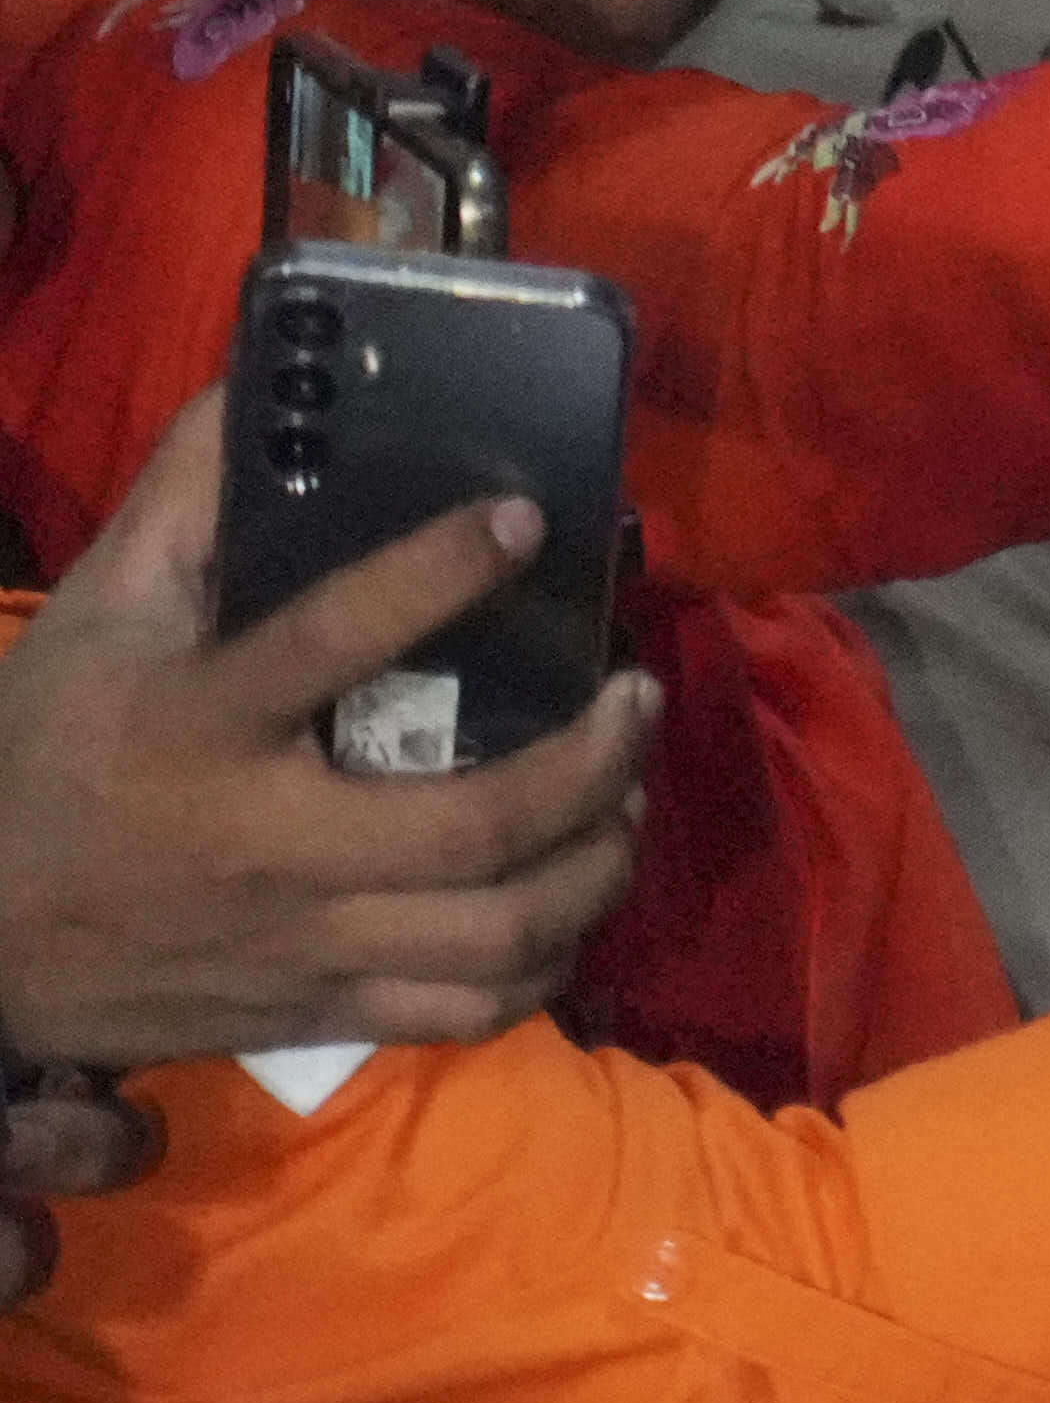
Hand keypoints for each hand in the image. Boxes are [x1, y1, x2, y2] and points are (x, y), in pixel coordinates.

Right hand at [0, 387, 654, 1065]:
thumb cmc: (47, 758)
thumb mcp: (96, 618)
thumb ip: (180, 506)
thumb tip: (259, 390)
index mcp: (200, 725)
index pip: (331, 639)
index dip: (440, 572)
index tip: (525, 521)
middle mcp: (266, 844)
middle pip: (472, 823)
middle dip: (592, 762)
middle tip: (637, 696)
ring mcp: (304, 940)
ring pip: (497, 932)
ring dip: (598, 864)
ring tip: (631, 798)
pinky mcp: (323, 1011)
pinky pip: (471, 1011)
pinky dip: (548, 961)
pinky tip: (570, 900)